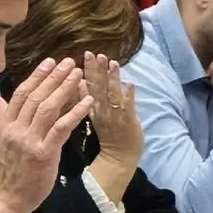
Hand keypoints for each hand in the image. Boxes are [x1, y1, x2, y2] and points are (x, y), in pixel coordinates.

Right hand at [0, 58, 90, 212]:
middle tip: (68, 62)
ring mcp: (29, 141)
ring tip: (78, 74)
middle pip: (36, 97)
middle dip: (53, 77)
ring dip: (65, 89)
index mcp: (4, 126)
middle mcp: (15, 130)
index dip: (36, 76)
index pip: (20, 95)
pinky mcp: (43, 154)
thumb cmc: (3, 172)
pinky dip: (75, 113)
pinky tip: (88, 101)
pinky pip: (61, 128)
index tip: (49, 62)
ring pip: (48, 108)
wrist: (5, 199)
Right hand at [82, 53, 142, 170]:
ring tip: (112, 62)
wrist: (118, 158)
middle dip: (95, 70)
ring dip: (112, 78)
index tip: (84, 57)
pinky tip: (130, 83)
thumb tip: (82, 83)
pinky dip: (129, 95)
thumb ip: (89, 100)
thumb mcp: (94, 118)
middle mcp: (101, 111)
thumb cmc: (109, 138)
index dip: (87, 72)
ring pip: (112, 94)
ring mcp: (115, 116)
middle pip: (97, 87)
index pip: (88, 87)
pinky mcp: (128, 121)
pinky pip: (128, 106)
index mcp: (93, 110)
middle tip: (92, 53)